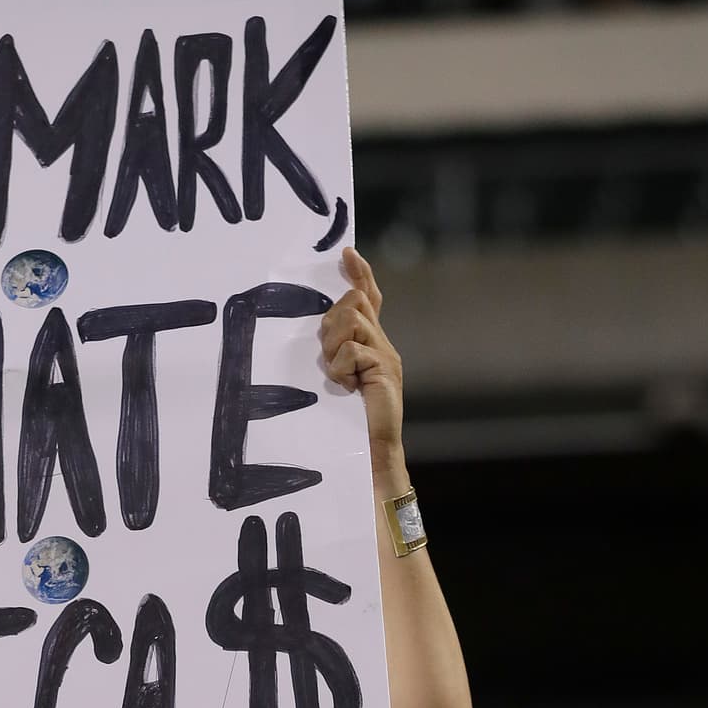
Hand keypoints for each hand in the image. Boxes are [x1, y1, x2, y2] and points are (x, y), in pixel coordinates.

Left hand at [320, 246, 402, 465]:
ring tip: (338, 375)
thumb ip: (334, 351)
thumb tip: (321, 328)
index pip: (368, 298)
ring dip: (334, 347)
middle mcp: (382, 344)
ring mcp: (386, 356)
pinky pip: (352, 350)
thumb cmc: (348, 421)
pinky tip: (345, 387)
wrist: (371, 454)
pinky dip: (341, 368)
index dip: (360, 275)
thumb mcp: (337, 377)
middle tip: (330, 357)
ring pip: (351, 321)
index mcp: (371, 343)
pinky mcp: (385, 370)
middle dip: (333, 323)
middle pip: (353, 303)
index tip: (347, 252)